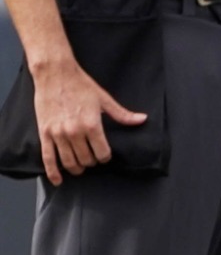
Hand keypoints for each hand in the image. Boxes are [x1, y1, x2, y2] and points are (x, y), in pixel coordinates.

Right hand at [32, 55, 146, 184]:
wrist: (55, 74)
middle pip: (86, 160)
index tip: (105, 155)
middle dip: (92, 162)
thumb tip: (141, 120)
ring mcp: (58, 134)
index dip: (105, 157)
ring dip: (76, 168)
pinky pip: (47, 158)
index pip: (102, 153)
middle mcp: (74, 132)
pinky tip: (58, 180)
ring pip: (69, 162)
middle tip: (93, 158)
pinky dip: (53, 172)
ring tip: (80, 167)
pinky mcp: (44, 133)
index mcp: (92, 125)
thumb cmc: (80, 85)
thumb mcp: (104, 99)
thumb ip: (122, 115)